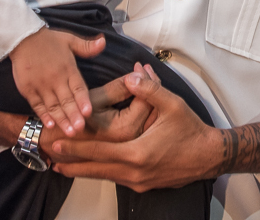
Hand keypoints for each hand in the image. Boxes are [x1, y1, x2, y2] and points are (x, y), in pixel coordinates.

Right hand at [8, 27, 105, 135]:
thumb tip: (104, 42)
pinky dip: (43, 115)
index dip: (83, 100)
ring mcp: (41, 85)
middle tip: (80, 129)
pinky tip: (49, 124)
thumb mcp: (70, 40)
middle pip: (66, 100)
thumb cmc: (49, 40)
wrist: (22, 38)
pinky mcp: (28, 89)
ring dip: (61, 119)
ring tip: (69, 131)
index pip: (78, 87)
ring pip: (53, 105)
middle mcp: (55, 78)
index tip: (88, 112)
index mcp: (68, 68)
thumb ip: (87, 46)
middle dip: (74, 115)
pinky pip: (37, 104)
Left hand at [50, 69, 223, 190]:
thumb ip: (150, 89)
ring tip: (64, 166)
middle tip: (51, 158)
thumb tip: (133, 74)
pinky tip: (93, 169)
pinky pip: (116, 179)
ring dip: (84, 171)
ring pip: (104, 176)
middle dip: (72, 164)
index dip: (75, 148)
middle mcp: (135, 171)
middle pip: (96, 169)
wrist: (209, 157)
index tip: (57, 143)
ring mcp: (139, 181)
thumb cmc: (191, 131)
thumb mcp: (172, 104)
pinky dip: (101, 173)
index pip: (98, 151)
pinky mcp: (143, 185)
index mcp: (138, 153)